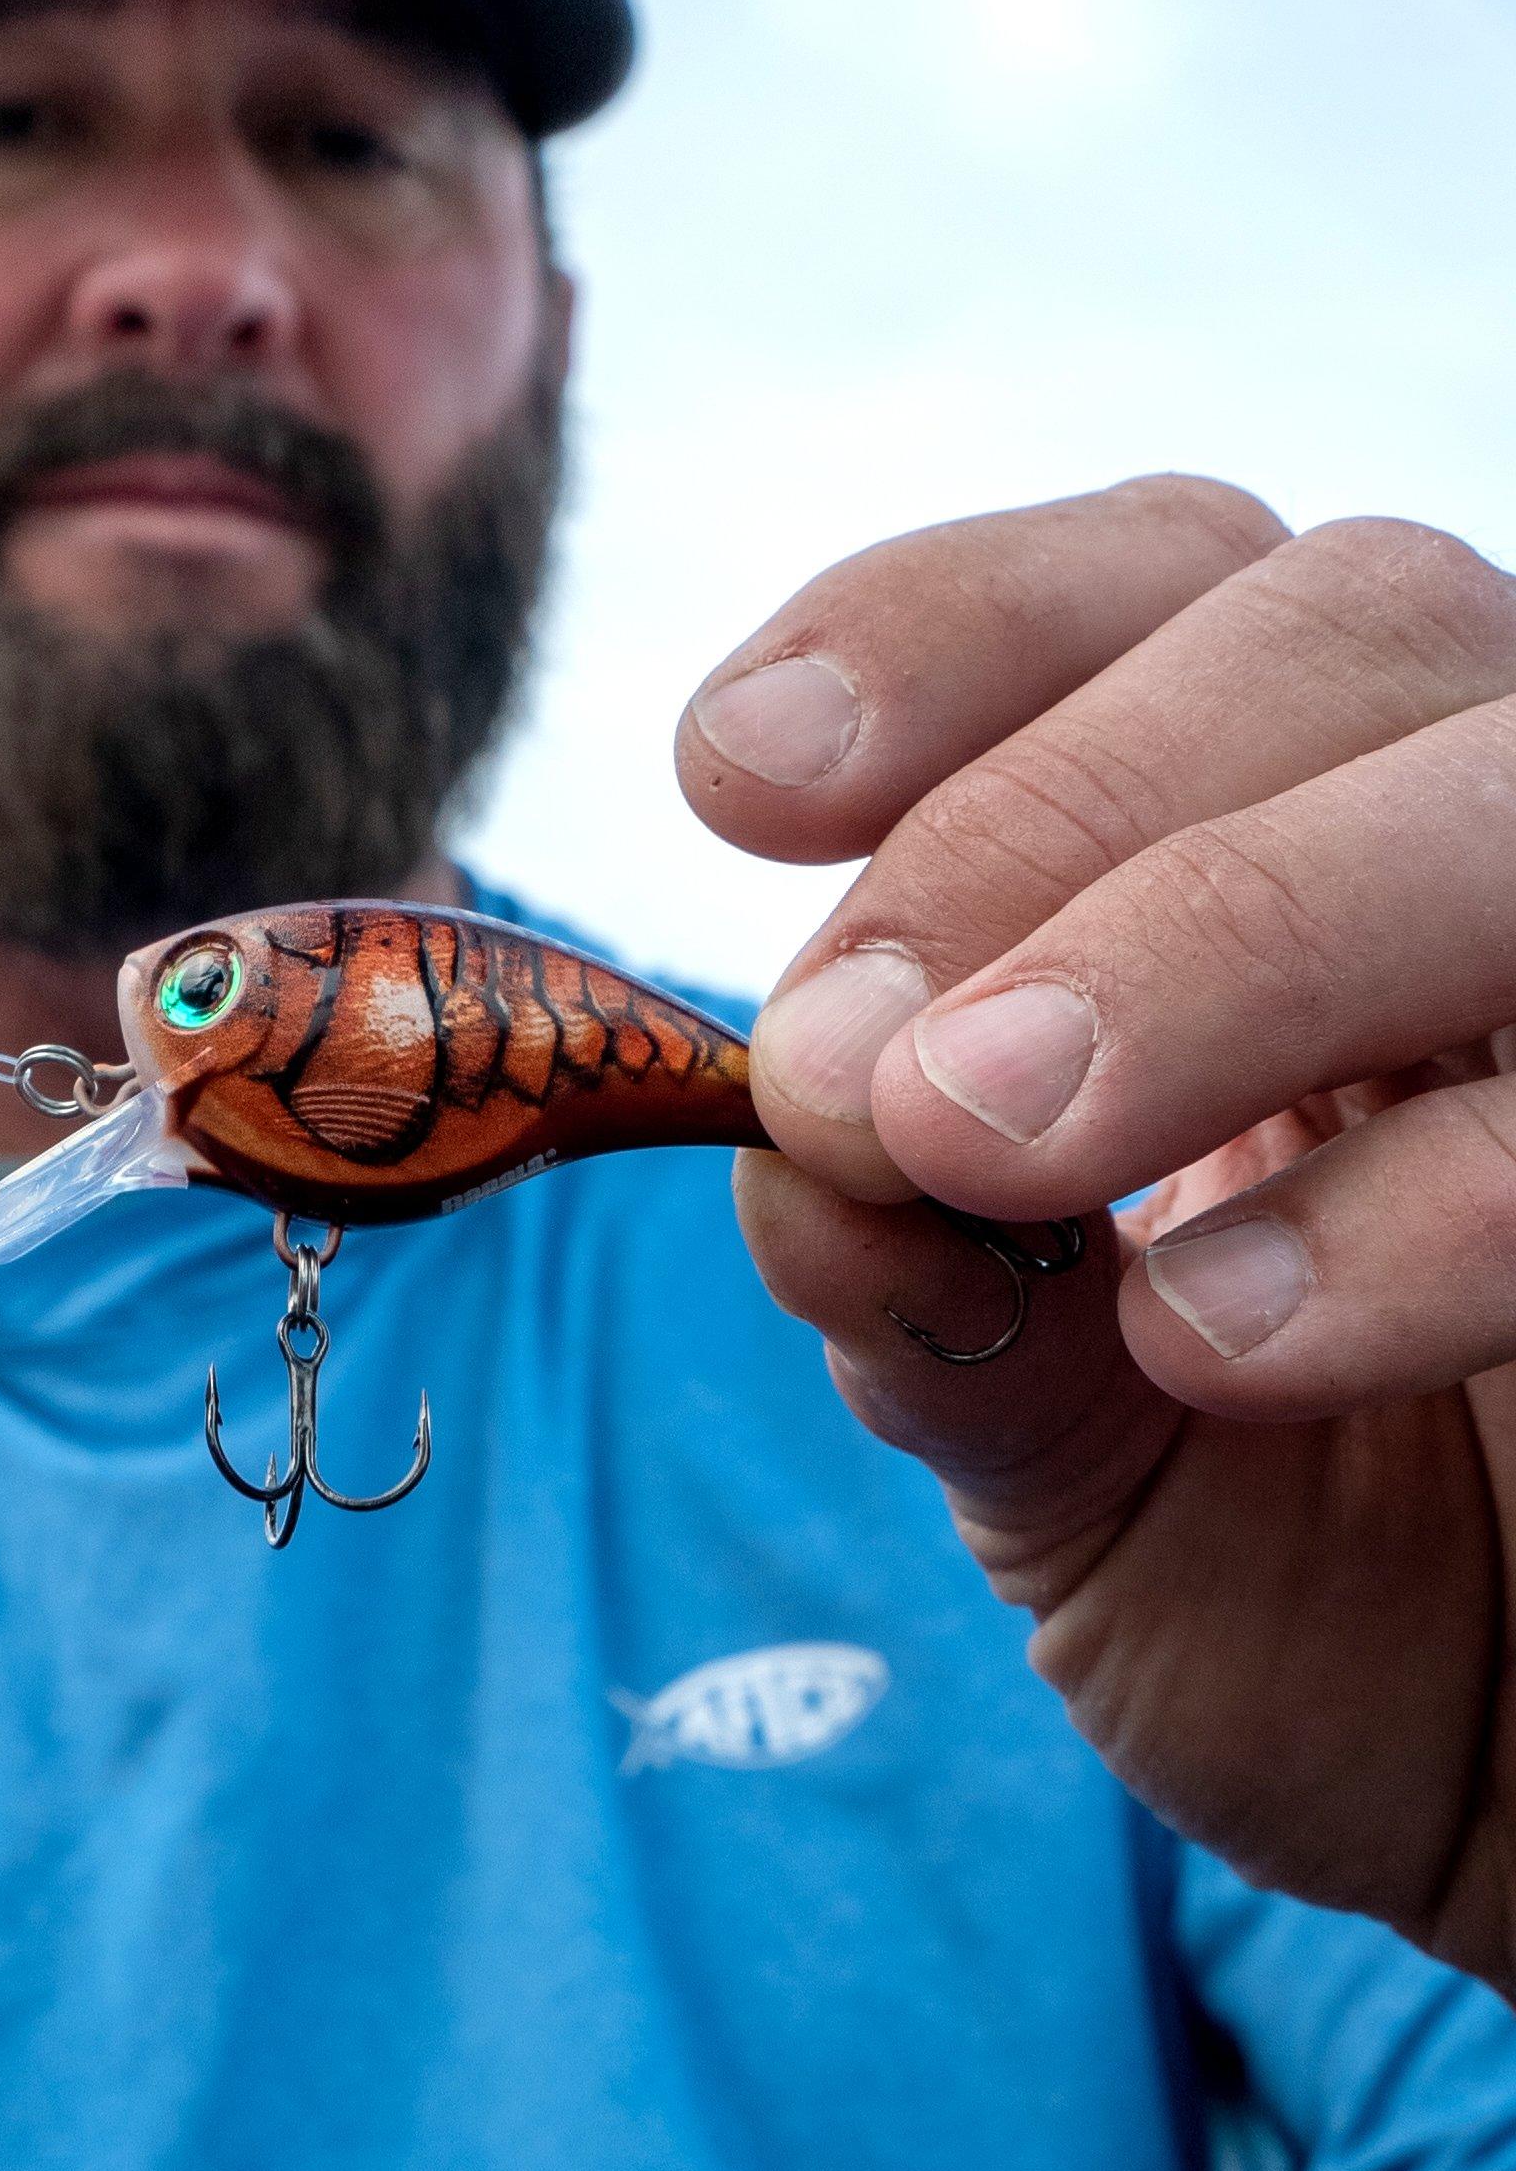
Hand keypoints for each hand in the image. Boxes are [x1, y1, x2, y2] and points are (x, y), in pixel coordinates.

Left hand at [679, 477, 1515, 1998]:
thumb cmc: (1330, 1588)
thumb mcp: (1073, 1449)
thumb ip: (942, 1300)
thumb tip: (788, 1149)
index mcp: (1298, 836)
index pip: (1156, 582)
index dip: (944, 631)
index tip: (732, 779)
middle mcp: (1494, 850)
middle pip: (1340, 626)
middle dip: (1059, 818)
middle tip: (865, 1066)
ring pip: (1512, 803)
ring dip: (1228, 940)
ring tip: (995, 1149)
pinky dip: (1441, 1193)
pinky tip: (1226, 1331)